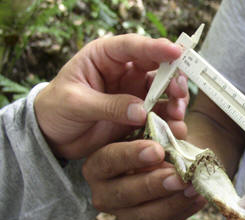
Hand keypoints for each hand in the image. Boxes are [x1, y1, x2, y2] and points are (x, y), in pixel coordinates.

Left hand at [34, 34, 187, 158]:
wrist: (53, 136)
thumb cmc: (56, 109)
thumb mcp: (76, 104)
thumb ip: (108, 106)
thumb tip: (142, 111)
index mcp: (105, 57)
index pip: (132, 47)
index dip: (156, 47)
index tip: (176, 52)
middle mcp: (124, 72)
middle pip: (156, 68)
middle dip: (172, 78)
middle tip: (179, 93)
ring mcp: (133, 94)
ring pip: (163, 92)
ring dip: (175, 101)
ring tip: (178, 115)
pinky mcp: (138, 115)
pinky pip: (159, 115)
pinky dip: (170, 121)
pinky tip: (176, 129)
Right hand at [82, 139, 206, 219]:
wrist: (167, 158)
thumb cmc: (155, 140)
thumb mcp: (154, 131)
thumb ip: (162, 128)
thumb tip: (179, 128)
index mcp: (99, 162)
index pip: (108, 160)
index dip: (131, 156)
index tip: (156, 150)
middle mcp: (104, 191)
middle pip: (124, 193)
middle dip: (153, 185)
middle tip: (179, 176)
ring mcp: (123, 211)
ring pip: (144, 214)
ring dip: (173, 202)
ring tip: (194, 187)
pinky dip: (183, 209)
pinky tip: (199, 197)